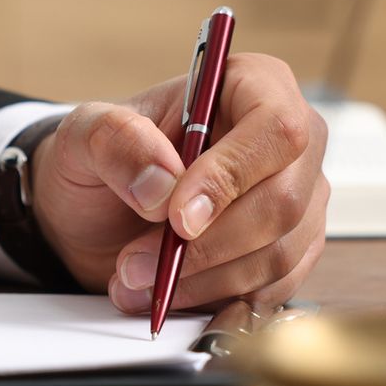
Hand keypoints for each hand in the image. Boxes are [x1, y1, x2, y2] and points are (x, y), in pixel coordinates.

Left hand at [29, 54, 328, 315]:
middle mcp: (291, 141)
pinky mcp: (292, 249)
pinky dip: (215, 299)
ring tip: (136, 279)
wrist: (102, 211)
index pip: (275, 129)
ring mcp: (300, 198)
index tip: (176, 218)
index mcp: (253, 85)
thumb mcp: (85, 135)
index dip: (230, 178)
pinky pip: (274, 287)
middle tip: (136, 262)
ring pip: (277, 254)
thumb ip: (115, 141)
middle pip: (283, 201)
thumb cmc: (106, 158)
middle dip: (205, 246)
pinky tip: (169, 292)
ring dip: (201, 280)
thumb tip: (161, 183)